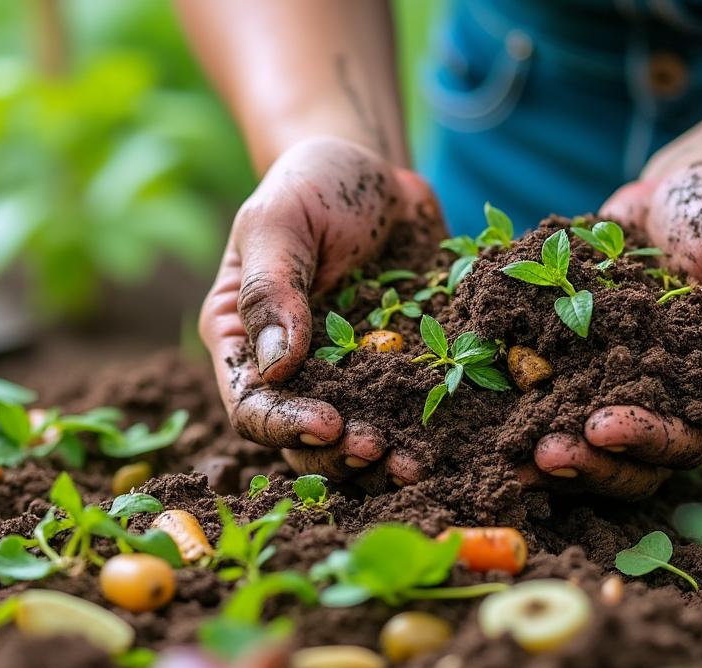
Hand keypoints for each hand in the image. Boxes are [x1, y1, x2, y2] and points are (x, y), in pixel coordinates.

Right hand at [199, 137, 442, 482]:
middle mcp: (291, 372)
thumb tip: (276, 364)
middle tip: (380, 448)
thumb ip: (272, 287)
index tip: (330, 422)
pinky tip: (458, 439)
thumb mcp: (278, 220)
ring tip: (419, 463)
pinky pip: (413, 415)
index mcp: (243, 341)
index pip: (252, 406)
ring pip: (358, 442)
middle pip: (303, 442)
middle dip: (340, 455)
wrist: (377, 169)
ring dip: (385, 461)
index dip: (286, 426)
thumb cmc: (312, 184)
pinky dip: (432, 434)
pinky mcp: (401, 373)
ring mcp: (349, 378)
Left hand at [531, 158, 701, 497]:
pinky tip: (479, 396)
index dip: (646, 443)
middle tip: (542, 453)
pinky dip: (515, 398)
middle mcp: (669, 402)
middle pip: (630, 459)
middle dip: (588, 463)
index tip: (602, 430)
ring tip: (509, 446)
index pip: (687, 440)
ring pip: (583, 437)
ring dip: (548, 445)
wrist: (681, 186)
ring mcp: (617, 383)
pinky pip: (545, 387)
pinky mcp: (576, 360)